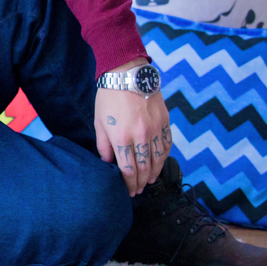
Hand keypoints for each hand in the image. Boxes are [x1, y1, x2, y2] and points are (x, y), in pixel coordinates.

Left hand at [94, 59, 172, 196]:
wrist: (128, 73)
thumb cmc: (109, 97)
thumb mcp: (99, 122)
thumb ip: (104, 145)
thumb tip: (108, 163)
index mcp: (121, 137)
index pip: (128, 170)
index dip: (128, 184)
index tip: (128, 191)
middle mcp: (140, 136)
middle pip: (143, 168)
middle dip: (140, 183)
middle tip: (137, 191)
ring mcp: (155, 129)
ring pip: (158, 159)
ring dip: (153, 173)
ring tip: (149, 181)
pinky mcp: (164, 121)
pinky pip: (167, 144)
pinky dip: (164, 157)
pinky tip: (159, 163)